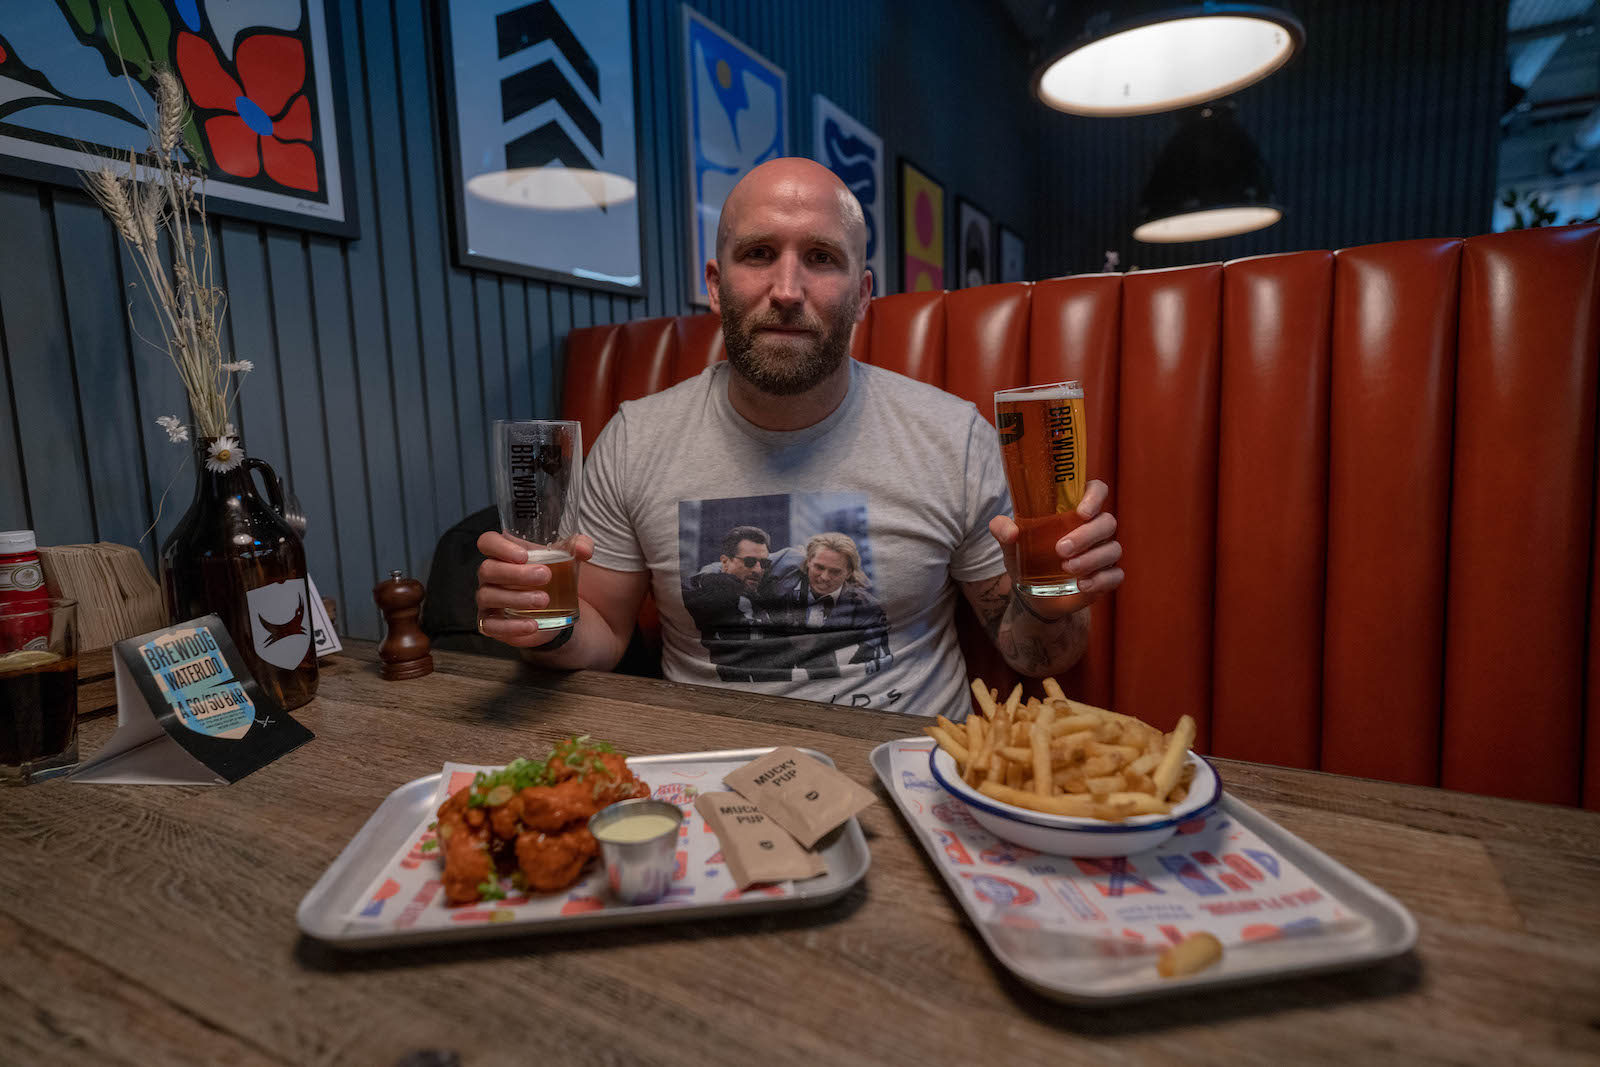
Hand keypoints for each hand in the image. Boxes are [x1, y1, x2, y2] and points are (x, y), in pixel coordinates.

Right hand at [474, 530, 593, 647]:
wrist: (557, 610)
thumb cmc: (555, 577)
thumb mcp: (569, 558)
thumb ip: (579, 547)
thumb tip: (583, 549)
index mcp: (503, 554)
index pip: (488, 542)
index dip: (500, 546)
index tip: (524, 555)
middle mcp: (490, 575)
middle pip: (488, 569)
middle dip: (516, 573)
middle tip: (546, 576)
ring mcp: (487, 599)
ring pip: (488, 596)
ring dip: (516, 598)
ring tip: (544, 600)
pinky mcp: (491, 624)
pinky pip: (491, 626)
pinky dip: (512, 626)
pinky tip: (533, 625)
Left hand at [988, 479, 1122, 620]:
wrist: (1031, 595)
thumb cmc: (1027, 558)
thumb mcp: (1010, 543)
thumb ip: (1002, 529)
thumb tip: (1010, 532)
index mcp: (1074, 511)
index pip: (1097, 490)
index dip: (1095, 496)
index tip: (1082, 512)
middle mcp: (1093, 529)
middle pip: (1107, 522)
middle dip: (1086, 535)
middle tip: (1061, 549)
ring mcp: (1103, 552)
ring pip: (1113, 549)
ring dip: (1091, 559)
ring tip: (1067, 568)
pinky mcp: (1106, 576)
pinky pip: (1116, 575)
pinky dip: (1101, 580)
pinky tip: (1082, 584)